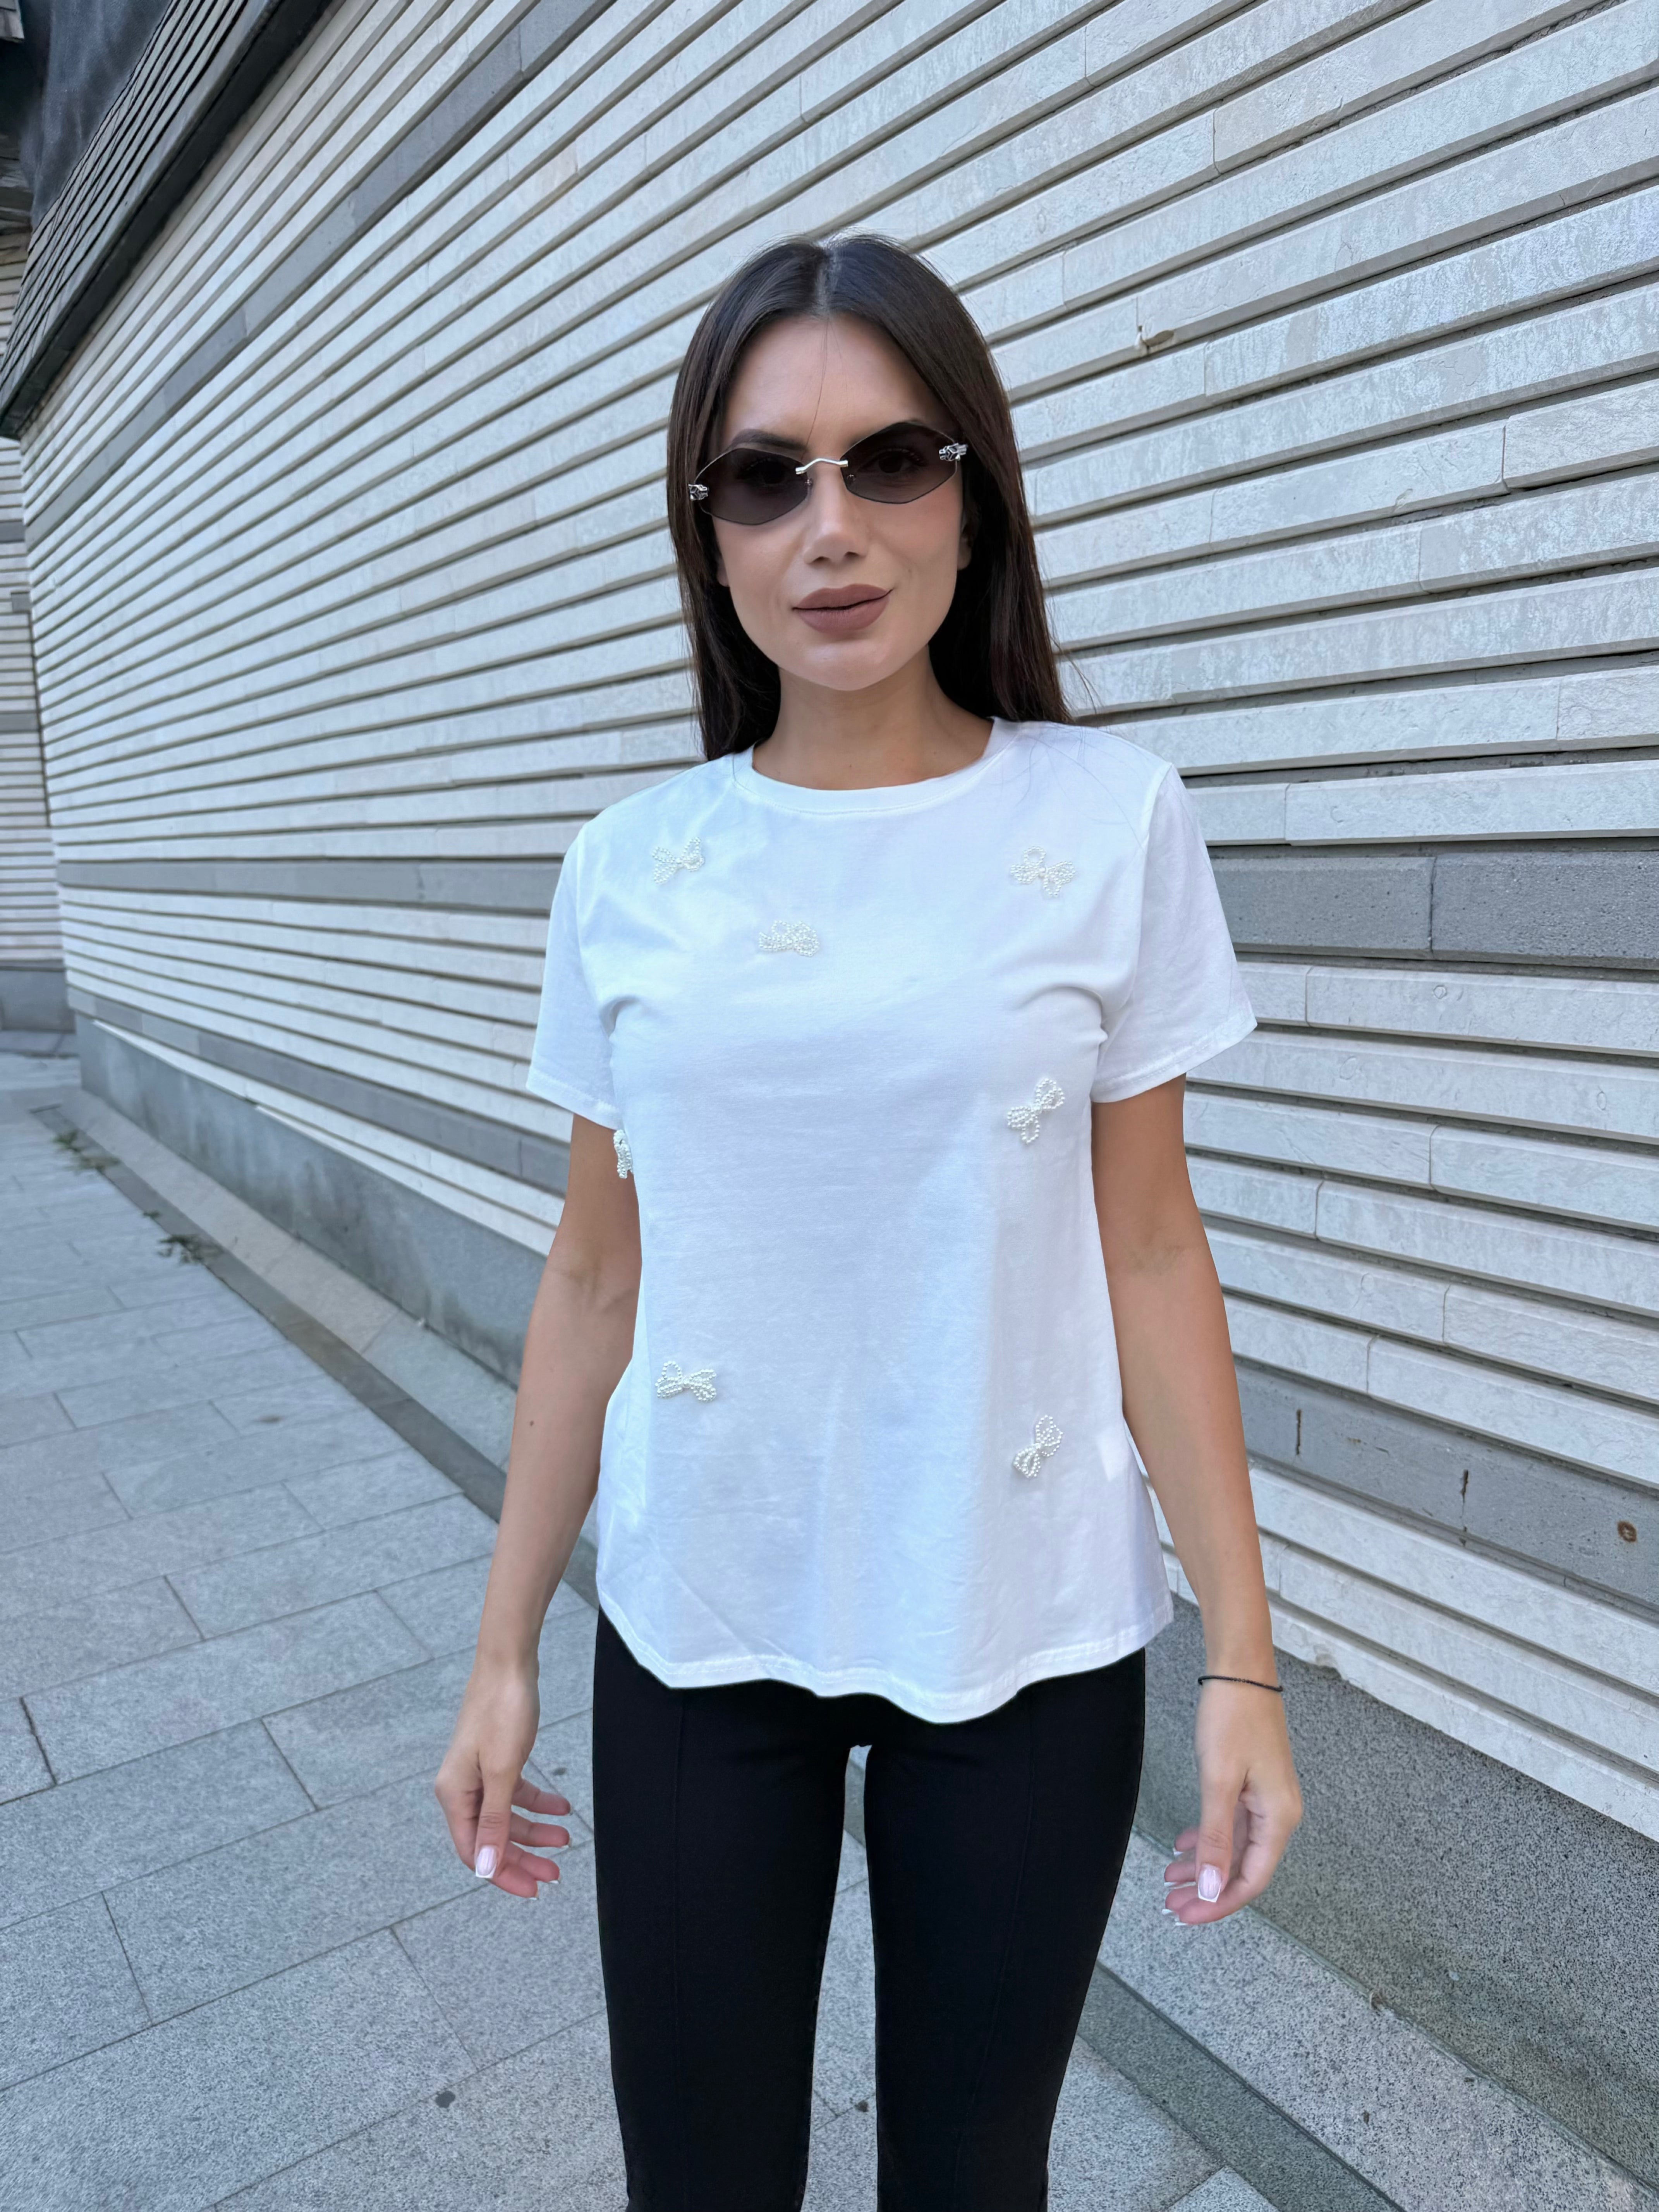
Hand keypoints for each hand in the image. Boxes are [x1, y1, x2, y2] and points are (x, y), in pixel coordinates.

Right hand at [434, 1661, 570, 1897]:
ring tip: (566, 1838)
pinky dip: (538, 1802)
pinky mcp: (497, 1759)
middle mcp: (462, 1788)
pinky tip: (562, 1807)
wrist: (509, 1663)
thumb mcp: (502, 1771)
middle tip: (556, 1873)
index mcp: (454, 1795)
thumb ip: (495, 1821)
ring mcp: (480, 1774)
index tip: (534, 1889)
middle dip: (524, 1857)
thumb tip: (484, 1868)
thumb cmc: (502, 1711)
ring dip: (535, 1830)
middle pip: (492, 1838)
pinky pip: (516, 1792)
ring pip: (507, 1817)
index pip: (475, 1851)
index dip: (503, 1873)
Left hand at [1163, 1678, 1301, 1925]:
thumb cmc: (1232, 1718)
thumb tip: (1214, 1890)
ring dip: (1204, 1865)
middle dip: (1207, 1889)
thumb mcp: (1218, 1780)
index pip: (1251, 1879)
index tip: (1186, 1916)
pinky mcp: (1252, 1784)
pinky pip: (1231, 1824)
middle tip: (1171, 1903)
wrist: (1240, 1671)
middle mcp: (1278, 1814)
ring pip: (1234, 1847)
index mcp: (1278, 1818)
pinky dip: (1208, 1838)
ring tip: (1169, 1878)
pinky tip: (1184, 1845)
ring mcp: (1265, 1799)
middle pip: (1242, 1867)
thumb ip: (1217, 1838)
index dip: (1219, 1904)